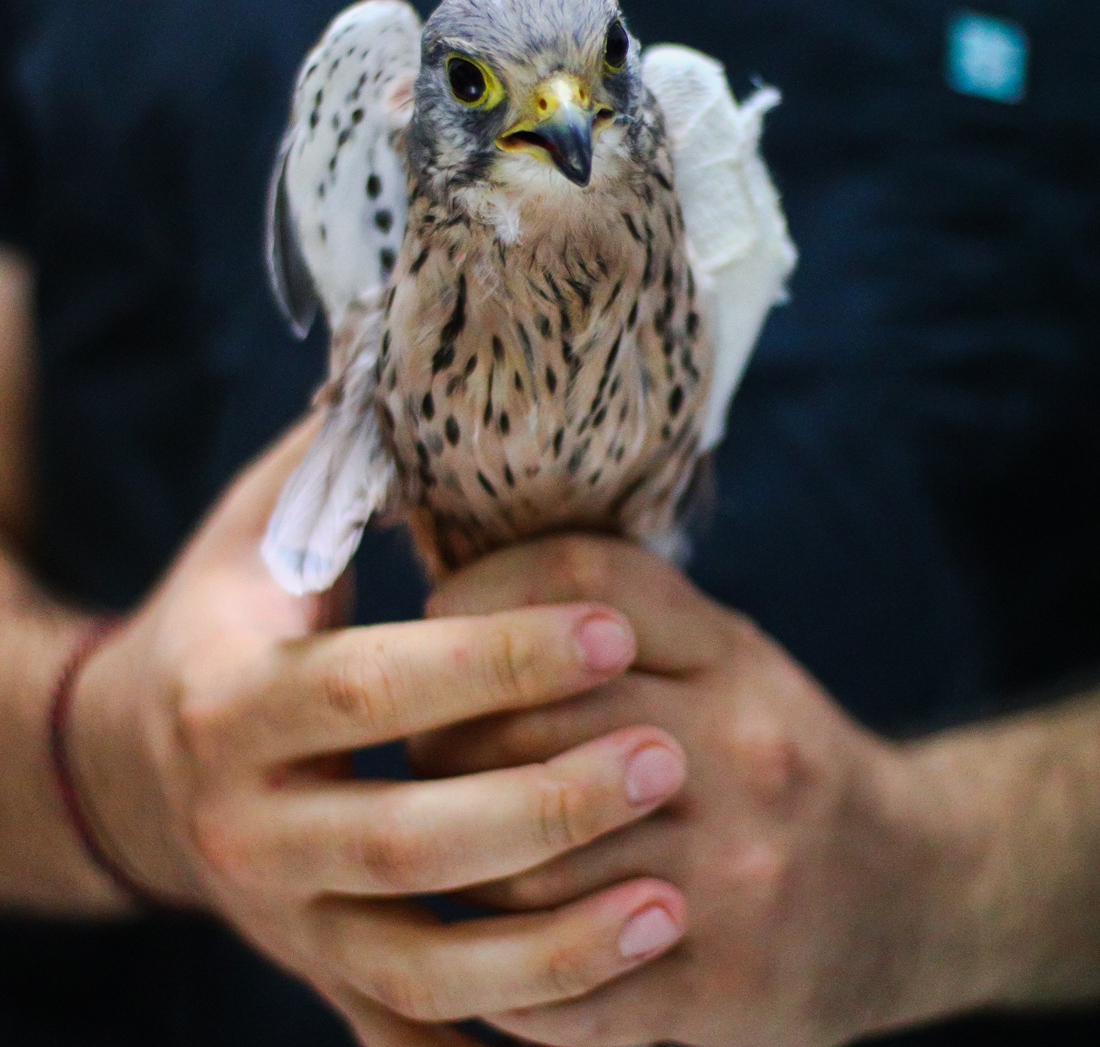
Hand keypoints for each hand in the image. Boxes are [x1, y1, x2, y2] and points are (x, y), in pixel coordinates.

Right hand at [66, 431, 687, 1046]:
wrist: (128, 766)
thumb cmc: (220, 621)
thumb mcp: (259, 527)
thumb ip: (340, 456)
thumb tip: (414, 345)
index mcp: (237, 700)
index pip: (374, 686)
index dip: (493, 659)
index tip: (609, 628)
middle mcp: (253, 827)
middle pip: (409, 839)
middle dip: (543, 804)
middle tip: (665, 759)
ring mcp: (287, 920)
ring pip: (423, 964)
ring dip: (550, 947)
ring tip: (672, 902)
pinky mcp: (320, 972)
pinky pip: (412, 1028)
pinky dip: (501, 1034)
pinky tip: (610, 1015)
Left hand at [414, 536, 988, 1046]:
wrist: (915, 887)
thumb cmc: (776, 756)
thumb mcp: (722, 653)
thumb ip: (616, 615)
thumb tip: (455, 601)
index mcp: (729, 655)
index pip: (579, 581)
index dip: (480, 596)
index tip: (437, 624)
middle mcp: (740, 749)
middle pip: (531, 723)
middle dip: (442, 741)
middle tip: (422, 756)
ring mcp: (738, 873)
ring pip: (528, 867)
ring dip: (461, 867)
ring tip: (450, 858)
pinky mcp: (729, 989)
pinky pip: (569, 994)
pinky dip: (507, 979)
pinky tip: (495, 953)